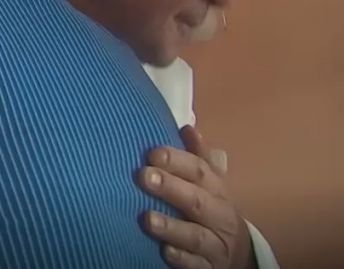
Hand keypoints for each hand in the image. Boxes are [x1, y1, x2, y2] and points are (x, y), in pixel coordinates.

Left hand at [138, 126, 255, 268]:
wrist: (237, 252)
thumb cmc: (213, 208)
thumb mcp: (210, 182)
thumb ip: (196, 156)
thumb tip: (186, 126)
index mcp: (216, 189)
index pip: (200, 171)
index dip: (177, 161)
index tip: (152, 153)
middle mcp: (218, 215)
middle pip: (197, 201)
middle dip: (171, 188)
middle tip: (144, 176)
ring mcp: (214, 244)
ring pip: (195, 235)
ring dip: (171, 227)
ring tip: (147, 219)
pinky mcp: (208, 267)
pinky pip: (196, 264)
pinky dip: (181, 258)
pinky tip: (164, 251)